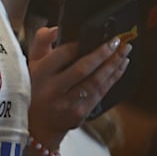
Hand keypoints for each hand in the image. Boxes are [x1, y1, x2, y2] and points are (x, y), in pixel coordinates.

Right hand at [25, 27, 131, 149]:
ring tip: (125, 51)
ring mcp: (67, 104)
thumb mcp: (32, 63)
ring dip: (113, 65)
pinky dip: (113, 78)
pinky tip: (121, 66)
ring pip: (95, 82)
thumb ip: (42, 41)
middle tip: (117, 41)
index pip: (63, 54)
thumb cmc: (35, 88)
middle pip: (83, 69)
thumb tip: (57, 29)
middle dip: (103, 53)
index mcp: (40, 74)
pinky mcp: (79, 114)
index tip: (93, 35)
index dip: (79, 44)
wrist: (36, 126)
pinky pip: (100, 93)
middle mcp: (53, 90)